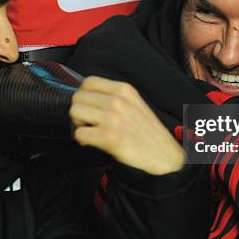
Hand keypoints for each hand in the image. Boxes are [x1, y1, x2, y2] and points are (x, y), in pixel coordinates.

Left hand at [70, 76, 184, 174]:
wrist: (163, 156)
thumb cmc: (148, 133)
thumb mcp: (135, 104)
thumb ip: (114, 96)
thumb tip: (88, 97)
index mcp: (124, 90)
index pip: (88, 82)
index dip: (84, 95)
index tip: (89, 106)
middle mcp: (117, 101)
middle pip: (78, 97)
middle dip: (79, 111)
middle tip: (88, 122)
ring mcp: (112, 118)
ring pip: (74, 112)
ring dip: (78, 124)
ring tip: (90, 131)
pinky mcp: (108, 137)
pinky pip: (79, 133)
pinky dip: (82, 140)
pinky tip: (93, 142)